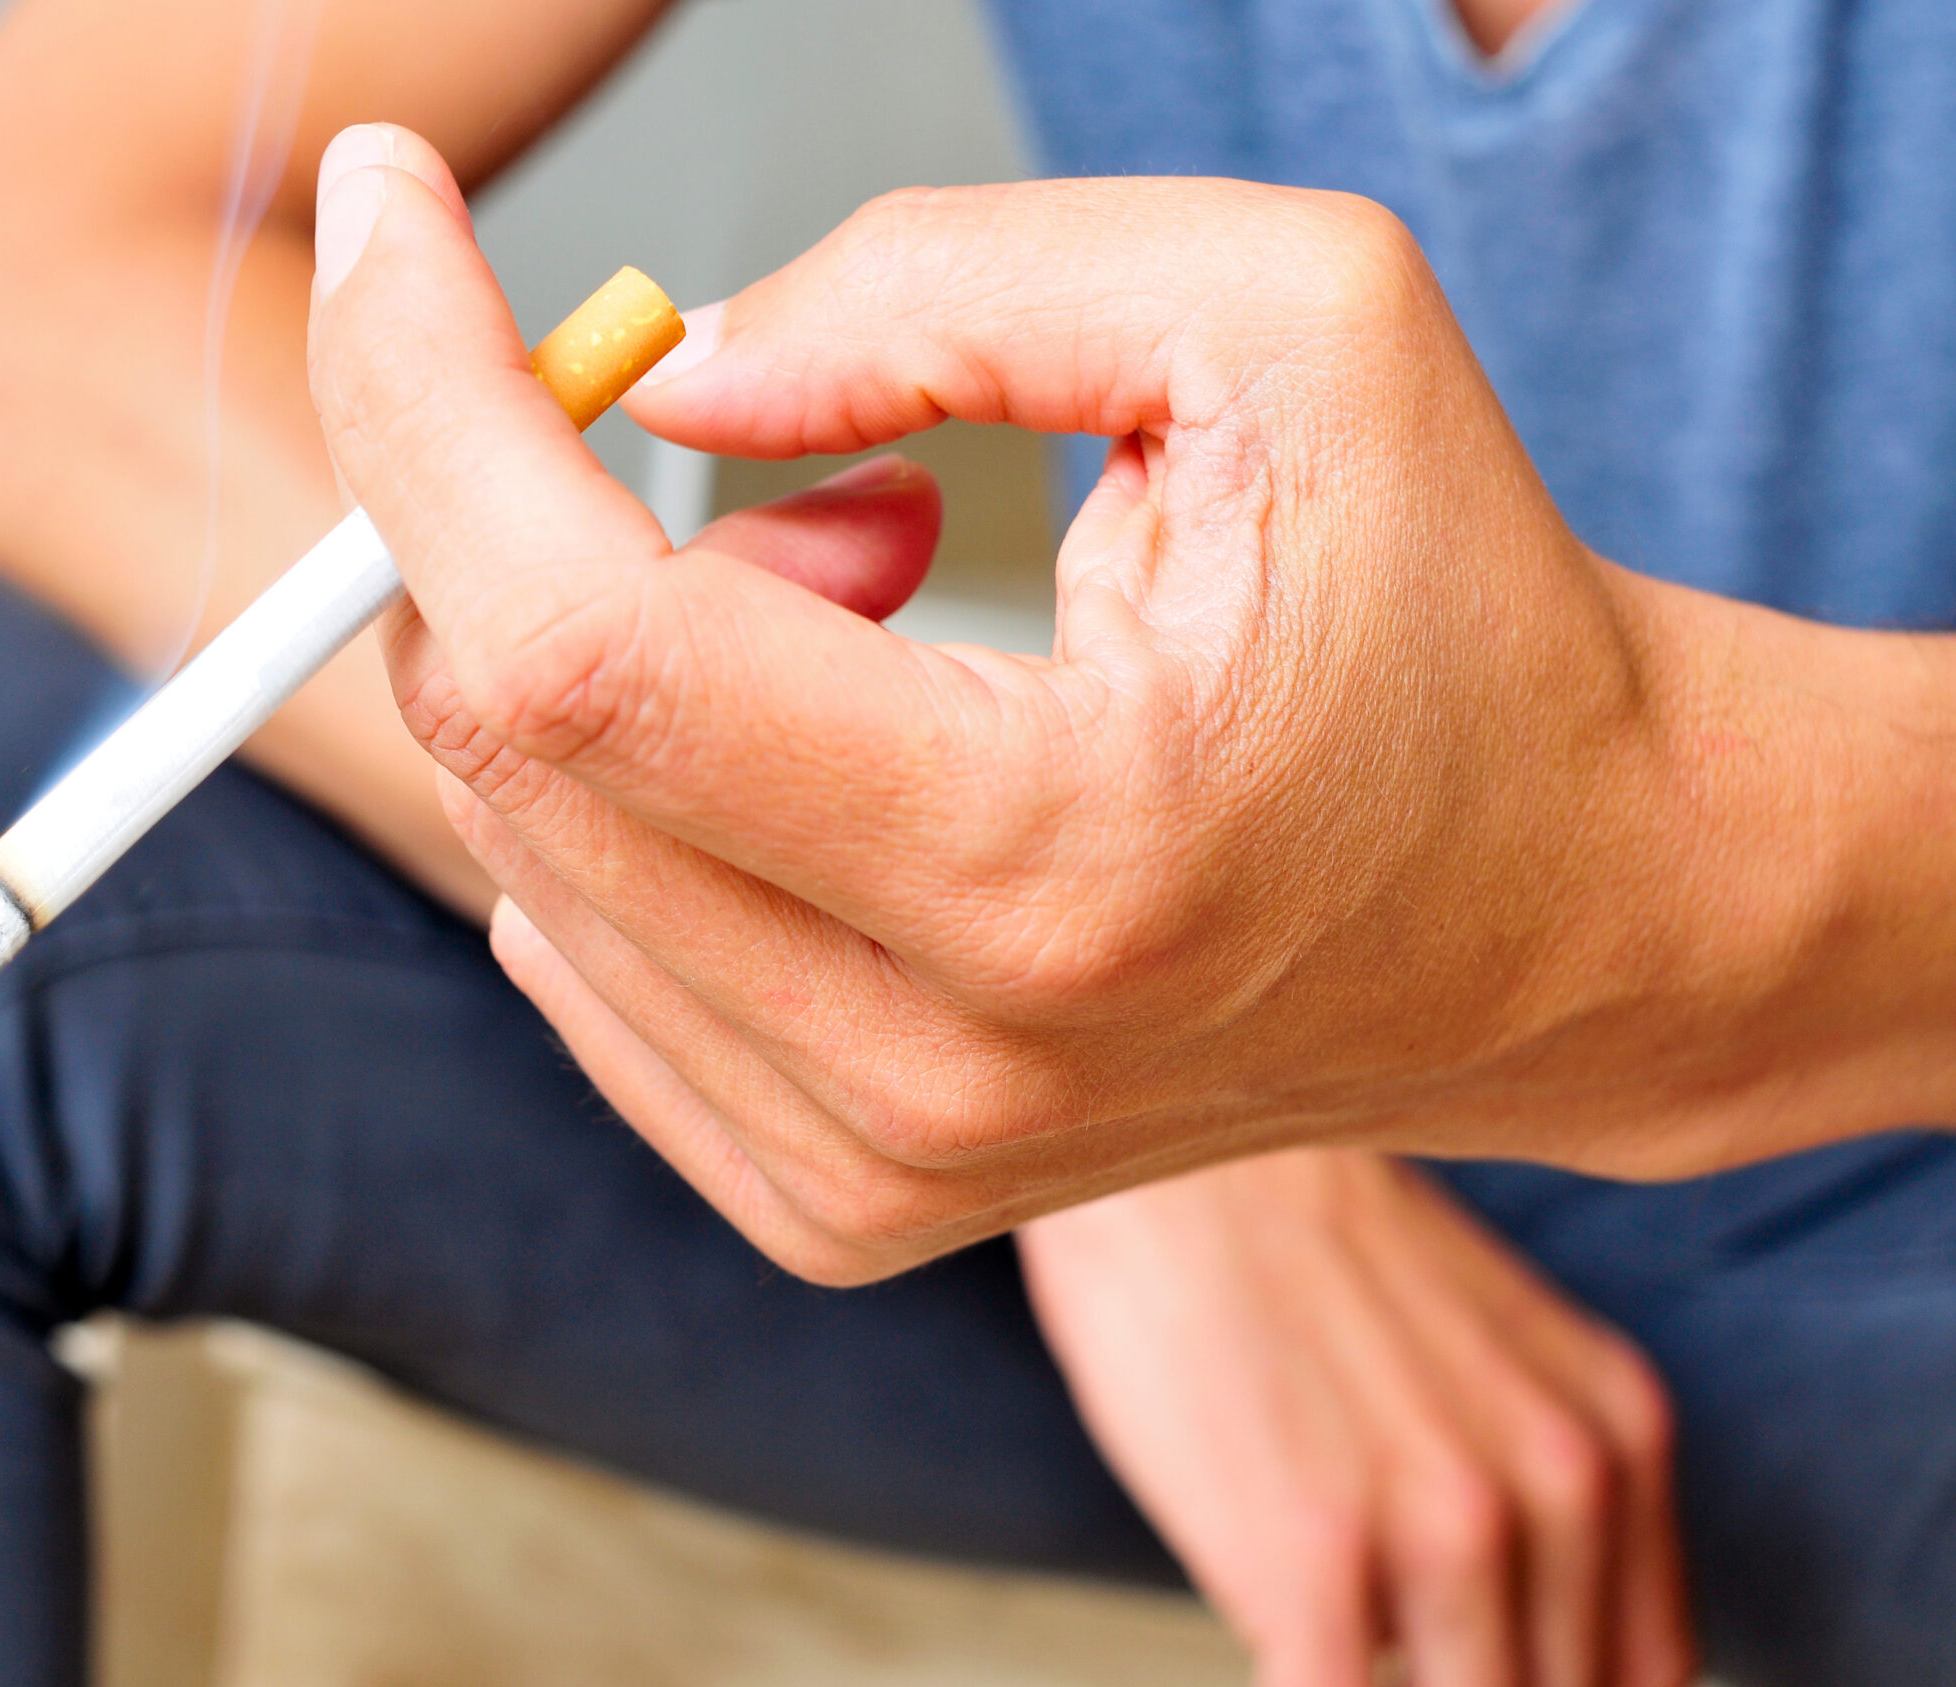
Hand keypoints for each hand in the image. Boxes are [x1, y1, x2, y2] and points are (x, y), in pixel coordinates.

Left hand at [309, 127, 1955, 1281]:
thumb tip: (660, 376)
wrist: (1570, 924)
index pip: (579, 642)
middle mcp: (932, 1066)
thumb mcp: (1287, 324)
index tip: (384, 221)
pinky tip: (830, 738)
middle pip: (507, 735)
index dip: (422, 391)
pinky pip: (576, 939)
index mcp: (1049, 857)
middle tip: (776, 433)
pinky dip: (641, 782)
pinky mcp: (833, 1196)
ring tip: (873, 590)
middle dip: (533, 500)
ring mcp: (870, 1162)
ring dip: (620, 644)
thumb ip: (944, 285)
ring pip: (522, 835)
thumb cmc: (1461, 621)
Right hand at [1019, 1152, 1694, 1686]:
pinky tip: (1275, 1656)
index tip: (1470, 1670)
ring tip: (1316, 1640)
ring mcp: (1444, 1525)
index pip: (1638, 1671)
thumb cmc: (1292, 1248)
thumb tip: (1501, 1645)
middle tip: (1381, 1651)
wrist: (1170, 1154)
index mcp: (1618, 1432)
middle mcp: (1562, 1482)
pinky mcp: (1315, 1557)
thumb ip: (1532, 1485)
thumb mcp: (1489, 1350)